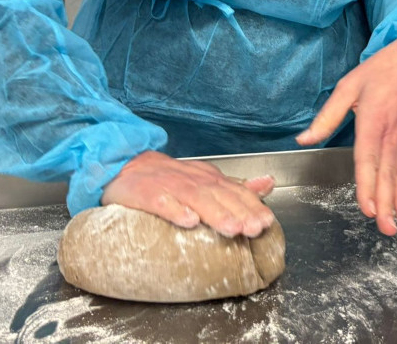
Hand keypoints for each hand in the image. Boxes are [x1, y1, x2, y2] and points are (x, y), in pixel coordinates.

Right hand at [101, 151, 275, 237]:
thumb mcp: (206, 179)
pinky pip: (162, 201)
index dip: (252, 206)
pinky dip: (176, 211)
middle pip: (220, 195)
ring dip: (216, 214)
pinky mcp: (147, 193)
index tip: (267, 222)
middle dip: (240, 212)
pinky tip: (188, 222)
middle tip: (254, 229)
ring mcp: (170, 185)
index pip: (235, 191)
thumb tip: (268, 184)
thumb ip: (236, 186)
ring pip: (196, 198)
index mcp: (209, 178)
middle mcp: (193, 180)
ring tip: (231, 229)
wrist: (127, 166)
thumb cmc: (171, 179)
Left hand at [296, 34, 396, 235]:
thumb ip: (327, 117)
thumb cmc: (381, 71)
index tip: (367, 208)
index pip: (368, 159)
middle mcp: (390, 134)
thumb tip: (304, 138)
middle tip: (384, 228)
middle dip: (386, 203)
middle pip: (387, 174)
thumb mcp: (348, 86)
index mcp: (372, 121)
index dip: (368, 186)